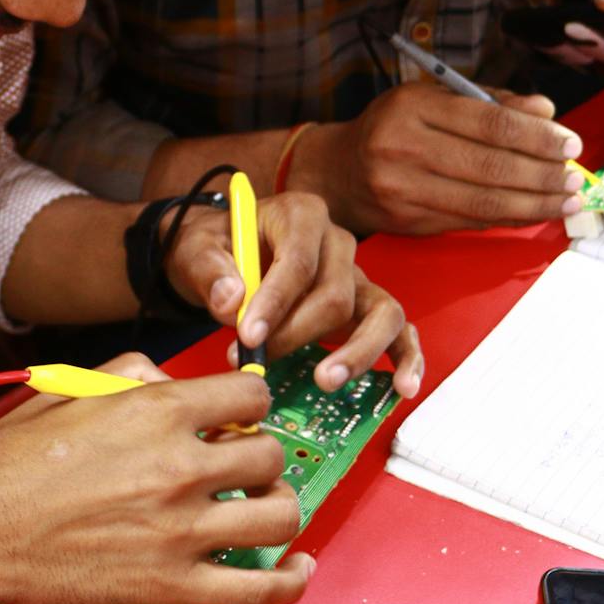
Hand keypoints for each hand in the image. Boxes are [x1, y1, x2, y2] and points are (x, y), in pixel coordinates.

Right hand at [0, 368, 313, 603]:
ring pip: (281, 516)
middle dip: (259, 457)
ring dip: (276, 508)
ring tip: (255, 509)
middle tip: (236, 467)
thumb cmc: (12, 461)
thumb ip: (135, 376)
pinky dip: (290, 580)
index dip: (249, 405)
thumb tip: (178, 386)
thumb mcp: (71, 388)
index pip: (252, 396)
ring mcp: (183, 533)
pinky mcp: (174, 588)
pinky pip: (261, 590)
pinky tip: (295, 566)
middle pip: (271, 456)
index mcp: (159, 412)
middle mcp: (181, 468)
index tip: (237, 418)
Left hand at [165, 187, 422, 395]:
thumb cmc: (215, 250)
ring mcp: (357, 276)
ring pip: (380, 312)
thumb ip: (210, 271)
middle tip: (257, 363)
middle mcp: (337, 242)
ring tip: (324, 381)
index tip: (247, 336)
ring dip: (357, 352)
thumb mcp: (196, 250)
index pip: (298, 260)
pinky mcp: (367, 307)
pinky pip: (399, 330)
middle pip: (336, 294)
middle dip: (297, 335)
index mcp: (300, 215)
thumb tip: (231, 301)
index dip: (275, 301)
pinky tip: (402, 388)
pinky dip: (406, 359)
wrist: (225, 255)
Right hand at [298, 83, 585, 237]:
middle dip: (542, 174)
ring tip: (566, 199)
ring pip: (484, 200)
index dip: (535, 136)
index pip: (488, 122)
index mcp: (412, 106)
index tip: (569, 143)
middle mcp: (403, 146)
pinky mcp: (408, 221)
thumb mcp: (433, 99)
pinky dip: (508, 217)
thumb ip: (490, 103)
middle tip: (575, 176)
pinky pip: (470, 220)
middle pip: (490, 165)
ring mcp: (403, 188)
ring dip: (534, 203)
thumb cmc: (394, 128)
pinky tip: (534, 212)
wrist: (337, 172)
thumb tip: (546, 112)